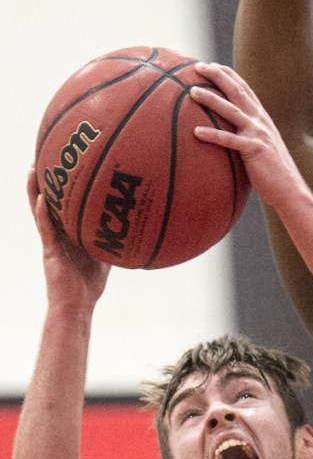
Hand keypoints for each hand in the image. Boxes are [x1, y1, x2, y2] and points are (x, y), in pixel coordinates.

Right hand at [27, 167, 109, 308]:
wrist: (77, 305)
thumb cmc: (89, 285)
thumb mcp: (105, 257)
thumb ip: (112, 241)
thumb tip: (133, 229)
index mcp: (68, 232)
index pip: (62, 202)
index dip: (60, 183)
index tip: (64, 160)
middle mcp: (57, 232)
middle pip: (48, 199)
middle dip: (45, 178)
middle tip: (45, 153)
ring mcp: (51, 241)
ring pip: (39, 209)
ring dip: (35, 189)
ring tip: (34, 167)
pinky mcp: (49, 251)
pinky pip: (45, 229)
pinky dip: (43, 213)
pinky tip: (42, 198)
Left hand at [190, 64, 305, 210]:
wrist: (290, 189)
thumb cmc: (272, 173)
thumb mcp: (261, 147)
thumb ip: (248, 136)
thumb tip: (230, 136)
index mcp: (262, 118)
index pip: (244, 89)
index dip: (228, 74)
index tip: (211, 65)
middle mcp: (260, 121)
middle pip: (237, 91)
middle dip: (217, 75)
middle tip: (198, 66)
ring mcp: (258, 134)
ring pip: (231, 110)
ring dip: (210, 99)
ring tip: (192, 91)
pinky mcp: (254, 150)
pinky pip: (229, 140)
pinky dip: (212, 135)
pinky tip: (196, 132)